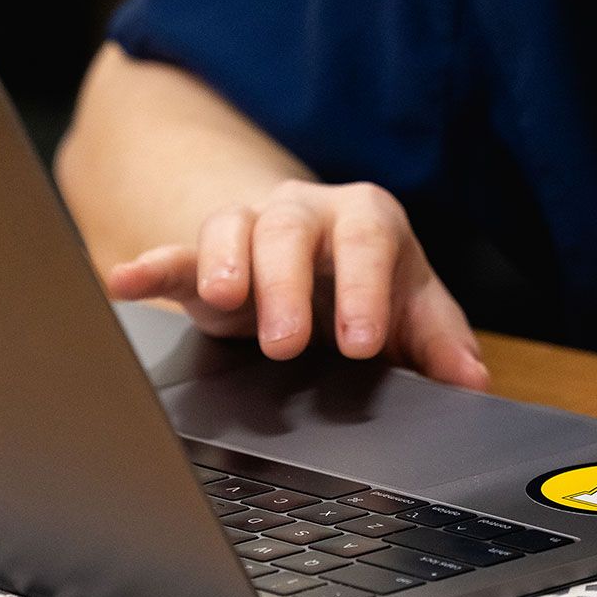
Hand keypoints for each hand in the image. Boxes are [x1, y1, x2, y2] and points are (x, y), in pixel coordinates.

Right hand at [107, 179, 488, 388]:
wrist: (312, 259)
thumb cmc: (369, 283)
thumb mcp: (413, 310)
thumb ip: (441, 343)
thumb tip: (471, 381)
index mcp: (367, 221)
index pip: (369, 243)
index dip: (366, 289)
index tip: (363, 340)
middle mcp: (306, 214)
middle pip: (292, 230)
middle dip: (288, 284)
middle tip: (287, 342)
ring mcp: (250, 230)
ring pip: (233, 228)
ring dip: (227, 265)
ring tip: (225, 303)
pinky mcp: (202, 260)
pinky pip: (174, 253)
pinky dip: (149, 265)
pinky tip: (124, 279)